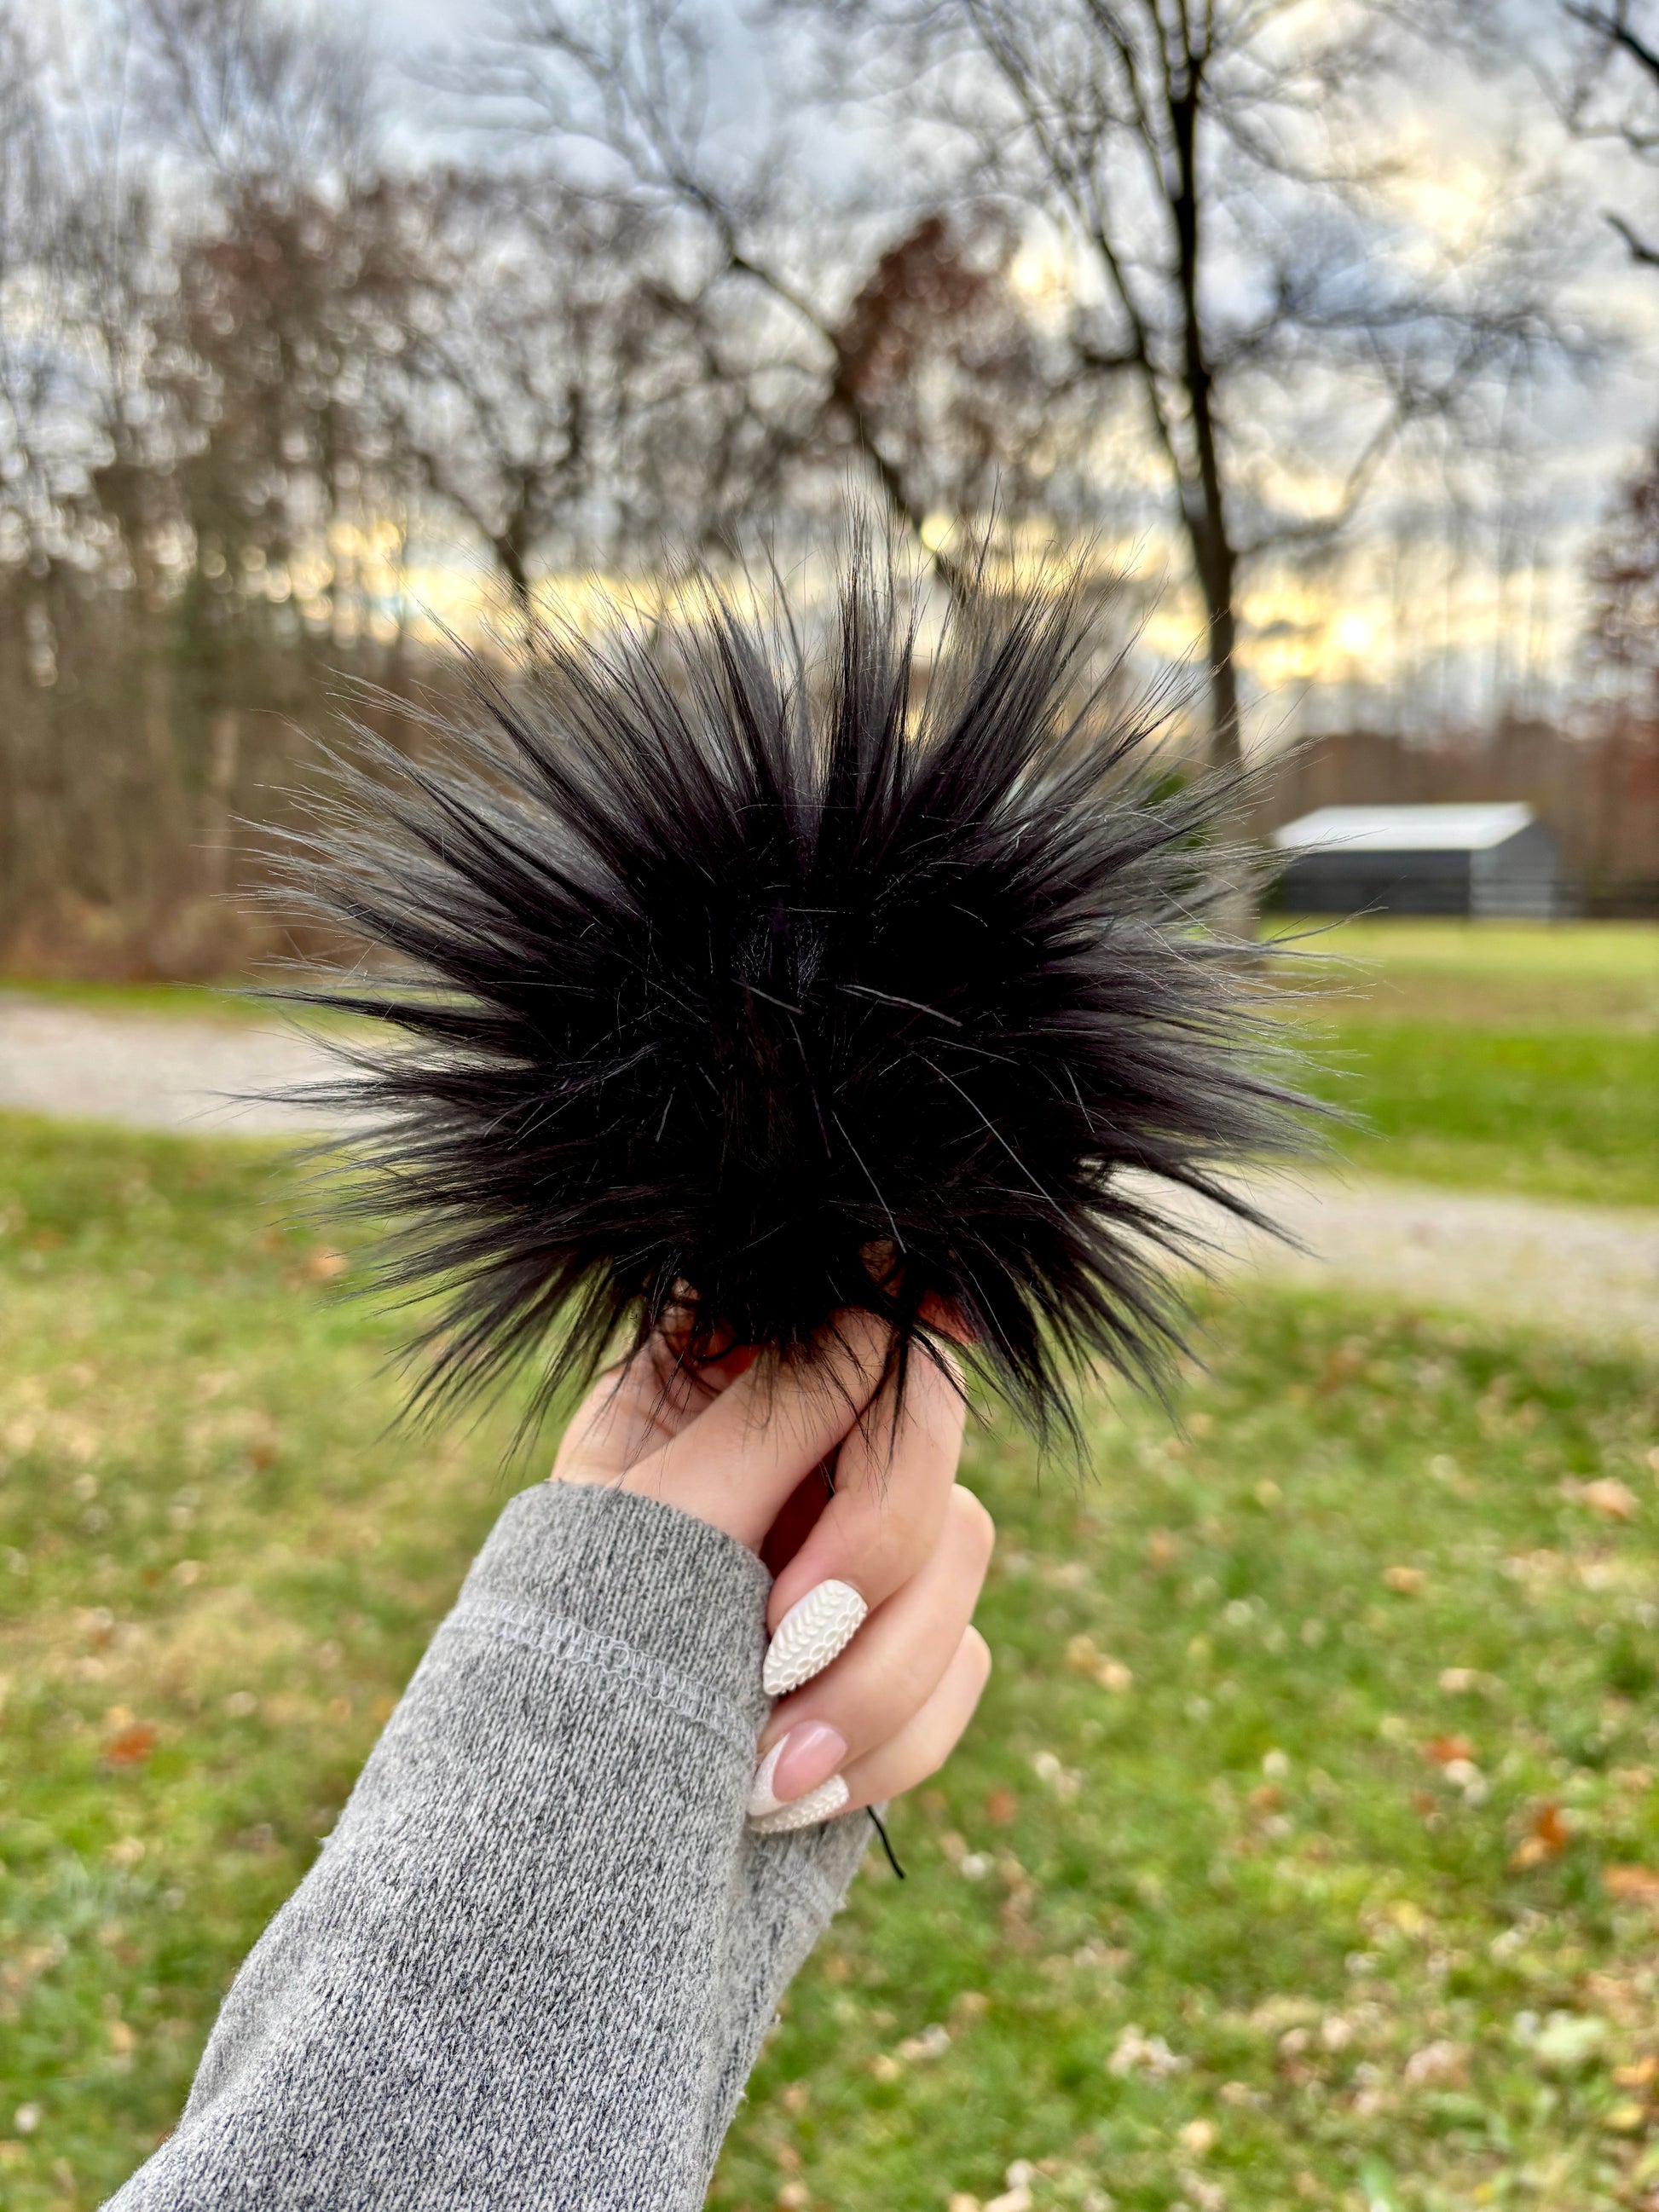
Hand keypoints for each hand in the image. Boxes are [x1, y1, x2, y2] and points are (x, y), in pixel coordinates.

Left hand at [551, 1314, 993, 1833]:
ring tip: (760, 1771)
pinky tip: (783, 1797)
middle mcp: (814, 1457)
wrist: (557, 1829)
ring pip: (959, 1567)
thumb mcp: (654, 1515)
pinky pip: (959, 1671)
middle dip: (872, 1554)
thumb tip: (883, 1307)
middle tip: (776, 1644)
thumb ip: (772, 1415)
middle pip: (929, 1451)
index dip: (901, 1351)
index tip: (896, 1383)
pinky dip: (883, 1745)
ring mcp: (863, 1555)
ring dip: (871, 1682)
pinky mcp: (898, 1652)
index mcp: (737, 1388)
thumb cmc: (574, 1651)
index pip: (867, 1328)